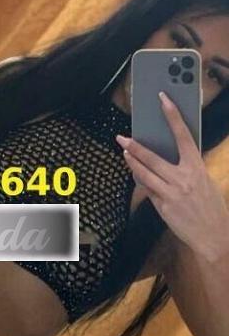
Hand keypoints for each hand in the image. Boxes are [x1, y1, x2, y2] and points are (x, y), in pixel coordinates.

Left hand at [115, 91, 228, 262]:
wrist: (214, 235)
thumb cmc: (211, 208)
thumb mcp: (204, 183)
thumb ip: (186, 171)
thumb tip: (168, 161)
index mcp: (197, 168)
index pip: (184, 136)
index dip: (173, 116)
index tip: (163, 99)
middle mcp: (183, 178)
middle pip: (153, 157)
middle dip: (135, 146)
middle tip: (122, 137)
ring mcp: (171, 193)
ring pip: (144, 173)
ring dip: (132, 162)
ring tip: (123, 152)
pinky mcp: (163, 206)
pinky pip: (147, 190)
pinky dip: (141, 181)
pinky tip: (135, 174)